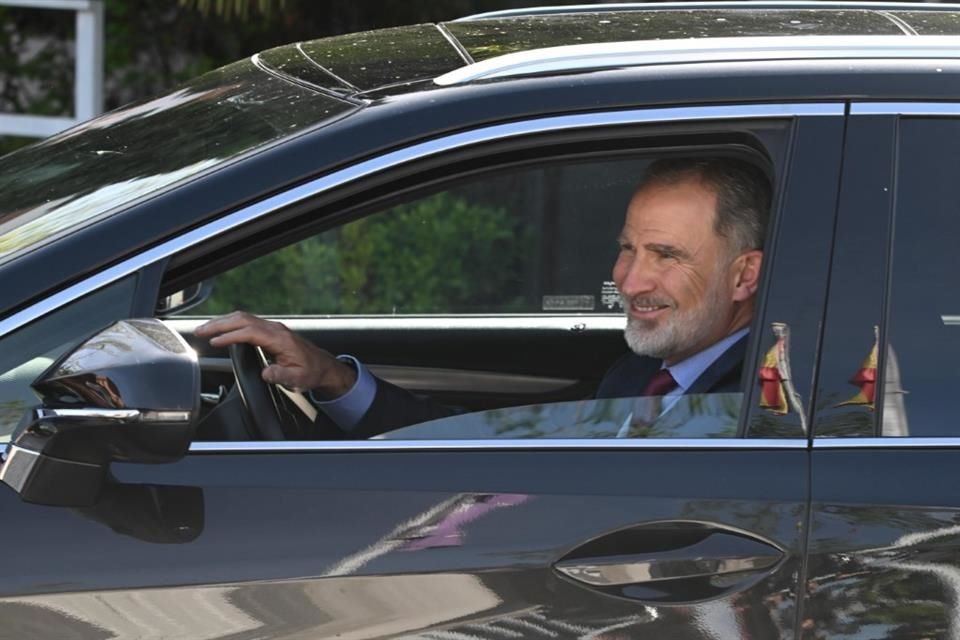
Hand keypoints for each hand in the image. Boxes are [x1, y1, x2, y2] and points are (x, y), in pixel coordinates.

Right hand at [195, 311, 356, 396]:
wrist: (322, 366)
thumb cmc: (311, 372)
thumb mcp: (298, 379)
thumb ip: (281, 375)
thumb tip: (266, 373)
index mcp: (280, 339)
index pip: (250, 332)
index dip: (230, 336)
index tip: (214, 342)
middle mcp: (275, 329)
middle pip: (242, 320)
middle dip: (219, 324)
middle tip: (199, 332)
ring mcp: (272, 328)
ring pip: (243, 318)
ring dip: (222, 322)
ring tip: (204, 329)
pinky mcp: (270, 331)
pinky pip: (247, 322)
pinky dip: (230, 324)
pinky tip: (220, 329)